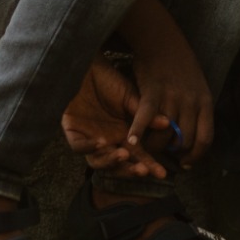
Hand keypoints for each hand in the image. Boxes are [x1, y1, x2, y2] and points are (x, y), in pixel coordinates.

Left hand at [62, 58, 170, 179]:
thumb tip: (167, 124)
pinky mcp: (72, 131)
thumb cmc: (110, 81)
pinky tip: (102, 142)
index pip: (137, 156)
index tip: (162, 173)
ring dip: (111, 161)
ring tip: (124, 155)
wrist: (89, 66)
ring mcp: (89, 138)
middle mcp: (107, 141)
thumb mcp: (130, 98)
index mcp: (122, 135)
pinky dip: (89, 146)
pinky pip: (78, 145)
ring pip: (98, 161)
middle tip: (143, 170)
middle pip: (118, 165)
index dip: (149, 165)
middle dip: (130, 170)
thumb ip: (145, 114)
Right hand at [128, 22, 214, 166]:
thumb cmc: (180, 66)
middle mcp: (191, 102)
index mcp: (205, 102)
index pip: (205, 139)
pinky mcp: (153, 92)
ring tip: (148, 147)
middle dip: (173, 152)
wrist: (163, 40)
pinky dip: (138, 131)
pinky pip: (146, 118)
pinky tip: (131, 142)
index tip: (186, 163)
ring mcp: (173, 97)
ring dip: (155, 146)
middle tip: (163, 154)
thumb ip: (197, 111)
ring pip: (164, 136)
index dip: (196, 156)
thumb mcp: (198, 87)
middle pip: (184, 141)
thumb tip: (192, 138)